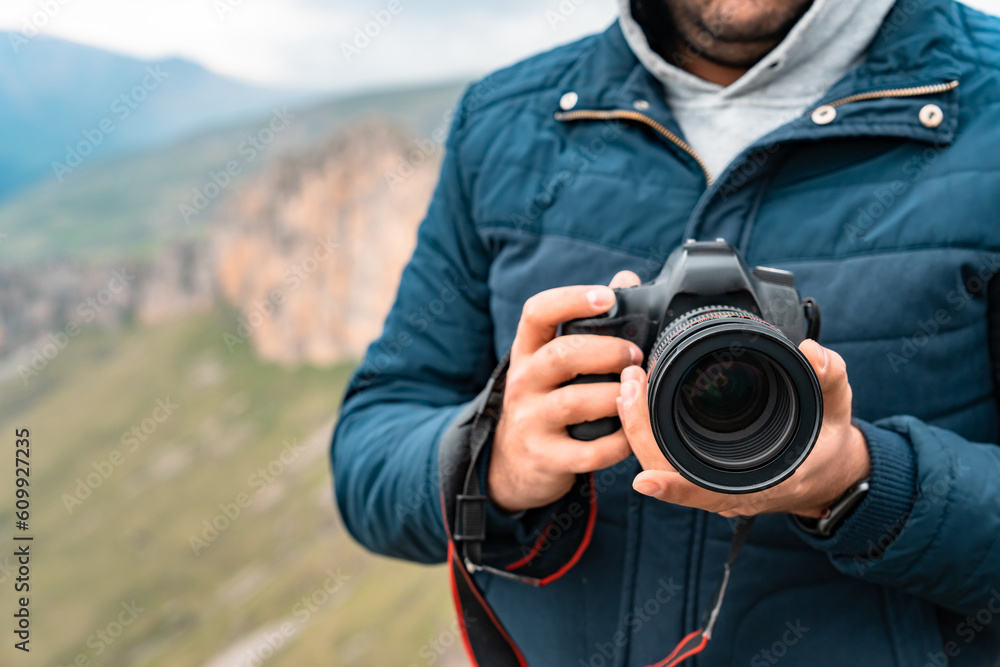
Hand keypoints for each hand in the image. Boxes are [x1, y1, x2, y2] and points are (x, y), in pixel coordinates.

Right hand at [489, 272, 643, 512]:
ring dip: (614, 396)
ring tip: (635, 395)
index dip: (572, 300)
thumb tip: (626, 280)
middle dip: (606, 351)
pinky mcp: (545, 458)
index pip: (537, 313)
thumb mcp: (552, 361)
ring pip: (573, 403)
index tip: (606, 297)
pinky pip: (587, 452)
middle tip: (635, 356)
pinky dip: (616, 444)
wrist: (511, 462)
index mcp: (527, 352)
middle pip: (560, 355)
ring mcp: (530, 421)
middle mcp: (523, 382)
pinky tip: (630, 435)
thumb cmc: (545, 400)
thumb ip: (588, 323)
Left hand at [617, 339, 870, 518]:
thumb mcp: (836, 409)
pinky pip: (665, 458)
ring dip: (638, 429)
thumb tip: (813, 352)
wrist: (830, 473)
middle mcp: (729, 492)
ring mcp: (712, 485)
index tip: (645, 482)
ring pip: (660, 466)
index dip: (676, 489)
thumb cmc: (829, 445)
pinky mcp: (702, 472)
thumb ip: (828, 378)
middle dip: (641, 433)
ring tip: (628, 387)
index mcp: (761, 484)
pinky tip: (636, 402)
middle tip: (630, 387)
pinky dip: (647, 432)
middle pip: (669, 473)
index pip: (709, 491)